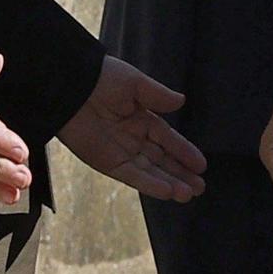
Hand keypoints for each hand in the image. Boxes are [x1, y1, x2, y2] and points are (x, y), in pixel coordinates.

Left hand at [59, 56, 207, 201]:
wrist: (71, 87)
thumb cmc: (102, 78)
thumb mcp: (135, 83)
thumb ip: (158, 96)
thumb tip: (182, 101)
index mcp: (141, 118)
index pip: (167, 139)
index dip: (184, 152)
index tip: (201, 166)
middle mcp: (133, 138)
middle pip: (161, 160)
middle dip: (180, 174)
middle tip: (199, 188)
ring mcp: (120, 152)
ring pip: (149, 172)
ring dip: (169, 183)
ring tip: (188, 195)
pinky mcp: (106, 163)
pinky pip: (132, 176)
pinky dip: (149, 184)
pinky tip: (168, 192)